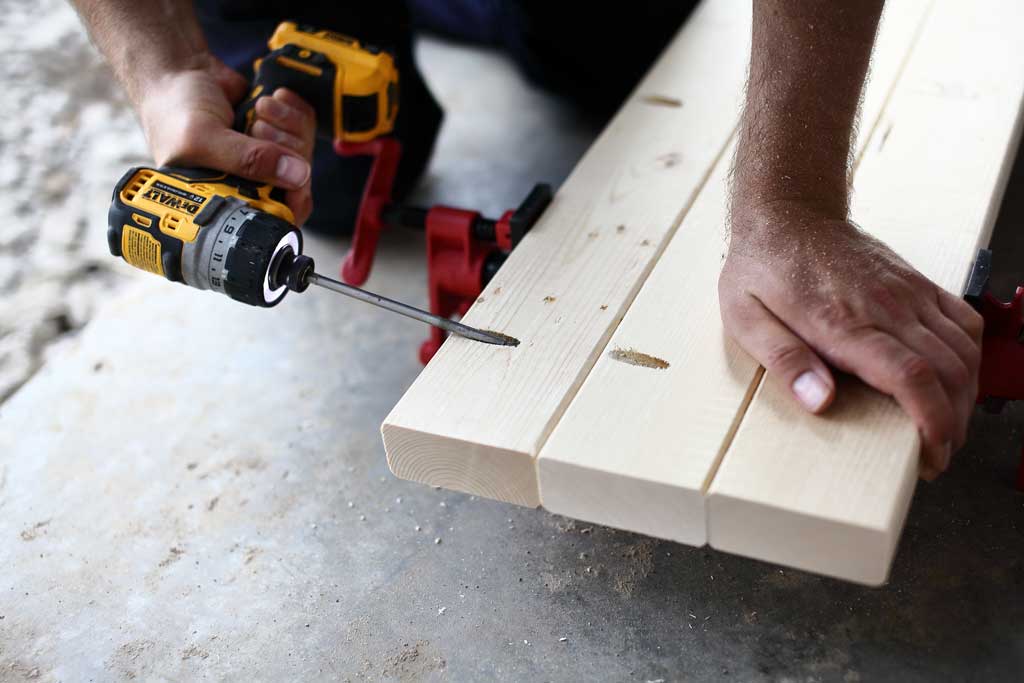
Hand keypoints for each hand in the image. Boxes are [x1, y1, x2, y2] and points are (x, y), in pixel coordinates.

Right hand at [136, 55, 316, 224]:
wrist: (177, 71)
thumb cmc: (174, 111)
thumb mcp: (203, 139)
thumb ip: (246, 160)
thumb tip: (295, 176)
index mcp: (228, 198)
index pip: (276, 218)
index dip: (291, 197)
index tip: (290, 174)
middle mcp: (251, 182)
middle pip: (299, 182)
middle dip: (285, 148)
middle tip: (257, 128)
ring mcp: (267, 157)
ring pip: (305, 152)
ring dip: (288, 124)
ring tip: (259, 110)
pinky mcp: (277, 130)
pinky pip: (305, 126)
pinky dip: (294, 110)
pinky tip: (273, 99)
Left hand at [719, 201, 982, 479]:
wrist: (788, 212)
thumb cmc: (763, 267)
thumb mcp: (746, 317)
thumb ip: (783, 359)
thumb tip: (819, 401)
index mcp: (842, 322)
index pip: (909, 377)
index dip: (932, 421)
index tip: (932, 454)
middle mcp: (886, 306)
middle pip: (948, 371)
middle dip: (952, 423)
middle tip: (936, 456)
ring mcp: (907, 293)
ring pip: (963, 350)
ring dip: (965, 396)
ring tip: (946, 428)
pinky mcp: (916, 283)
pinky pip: (963, 321)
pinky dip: (970, 356)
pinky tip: (957, 380)